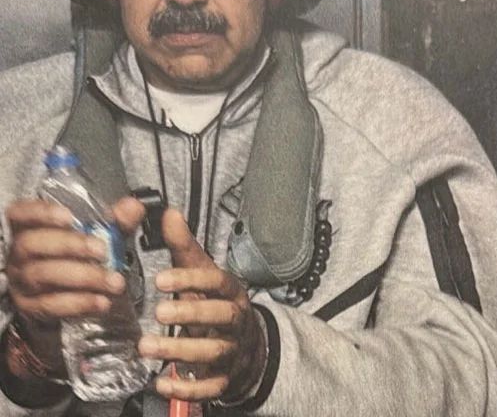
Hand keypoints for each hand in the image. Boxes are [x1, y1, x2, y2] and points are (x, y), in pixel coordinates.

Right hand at [5, 196, 145, 371]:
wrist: (63, 291)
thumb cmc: (78, 253)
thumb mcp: (99, 232)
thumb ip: (116, 219)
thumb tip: (133, 207)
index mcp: (32, 226)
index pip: (22, 213)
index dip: (41, 213)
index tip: (69, 216)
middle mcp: (21, 252)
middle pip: (33, 244)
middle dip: (70, 246)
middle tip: (102, 251)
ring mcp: (23, 280)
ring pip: (44, 276)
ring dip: (83, 278)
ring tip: (113, 281)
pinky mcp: (31, 306)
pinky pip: (52, 305)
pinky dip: (80, 303)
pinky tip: (102, 301)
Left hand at [138, 209, 265, 402]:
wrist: (246, 342)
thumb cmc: (215, 301)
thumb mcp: (202, 272)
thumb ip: (183, 247)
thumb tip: (169, 213)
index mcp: (231, 291)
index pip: (217, 281)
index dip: (192, 279)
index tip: (161, 279)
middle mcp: (235, 320)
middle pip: (221, 316)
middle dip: (191, 314)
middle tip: (158, 312)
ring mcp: (232, 350)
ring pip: (213, 352)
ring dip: (180, 351)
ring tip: (146, 346)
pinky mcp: (224, 377)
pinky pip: (210, 386)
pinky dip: (187, 387)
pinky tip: (161, 382)